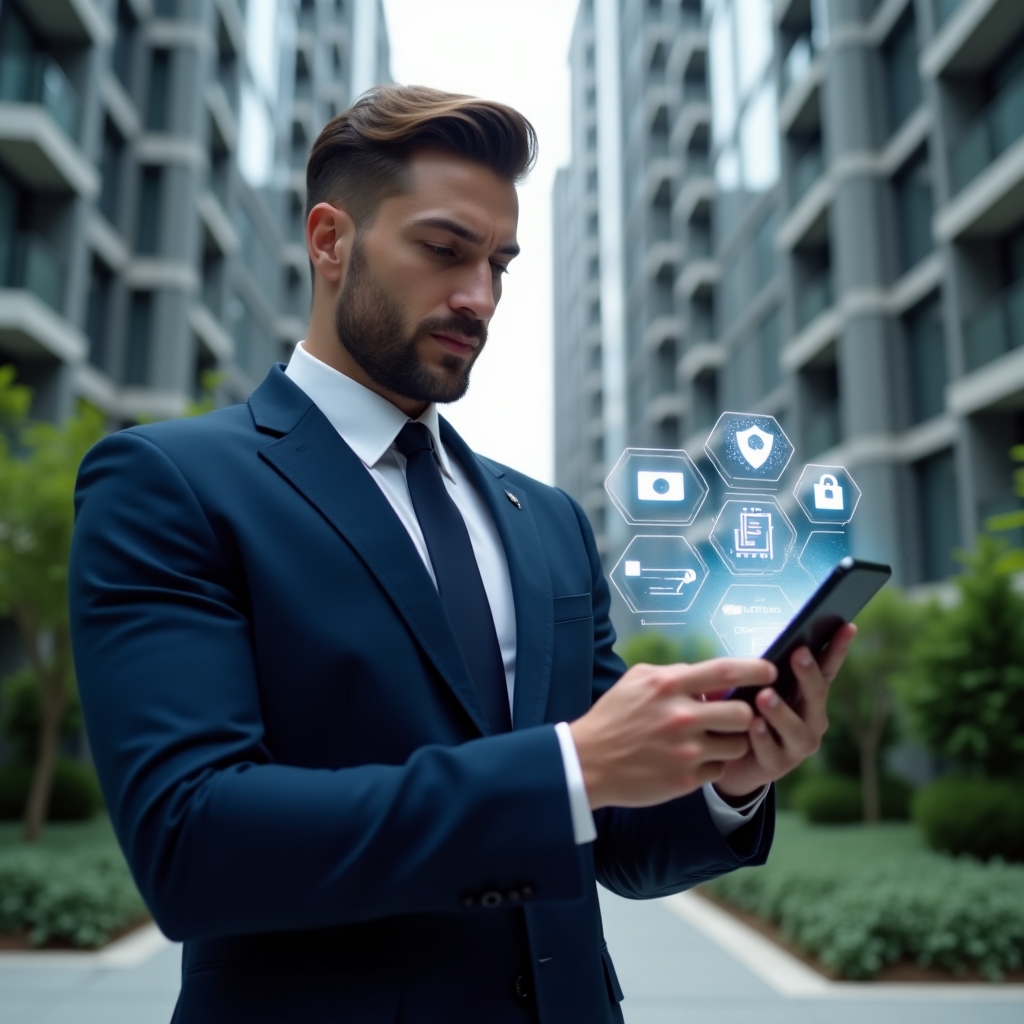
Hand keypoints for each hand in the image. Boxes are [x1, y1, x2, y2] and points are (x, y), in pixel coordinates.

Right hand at [569, 658, 776, 810]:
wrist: (588, 761)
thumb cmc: (614, 716)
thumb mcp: (637, 680)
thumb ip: (674, 672)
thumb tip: (708, 674)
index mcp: (669, 685)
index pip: (726, 672)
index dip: (757, 670)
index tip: (771, 671)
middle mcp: (681, 716)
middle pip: (743, 714)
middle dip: (746, 714)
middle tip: (736, 717)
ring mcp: (685, 751)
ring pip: (737, 745)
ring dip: (731, 741)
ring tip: (714, 739)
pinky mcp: (685, 779)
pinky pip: (719, 769)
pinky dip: (712, 764)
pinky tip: (693, 760)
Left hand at [713, 624, 857, 799]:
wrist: (734, 762)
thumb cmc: (749, 714)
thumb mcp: (757, 688)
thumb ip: (764, 673)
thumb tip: (762, 644)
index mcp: (809, 697)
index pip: (827, 670)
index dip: (837, 649)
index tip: (846, 626)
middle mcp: (812, 721)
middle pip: (816, 696)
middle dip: (808, 674)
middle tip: (798, 653)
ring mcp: (797, 746)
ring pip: (795, 728)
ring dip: (781, 711)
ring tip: (765, 695)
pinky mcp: (777, 766)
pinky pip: (771, 751)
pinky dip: (762, 737)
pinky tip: (753, 725)